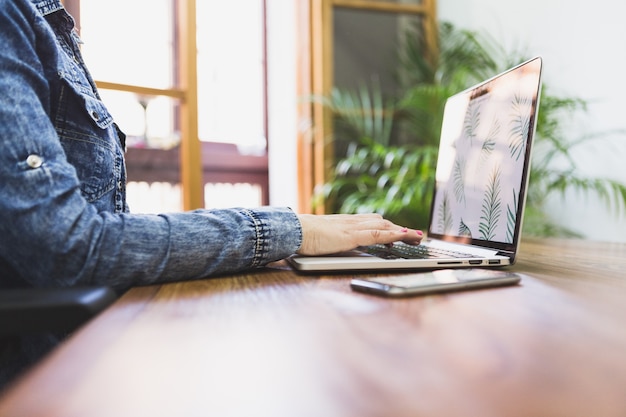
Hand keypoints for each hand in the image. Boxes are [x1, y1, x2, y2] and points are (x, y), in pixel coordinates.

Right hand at [296, 213, 422, 255]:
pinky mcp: (351, 236)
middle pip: (381, 222)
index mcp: (343, 222)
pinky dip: (393, 234)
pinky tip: (405, 236)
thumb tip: (330, 242)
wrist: (293, 231)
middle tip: (414, 235)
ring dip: (402, 230)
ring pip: (383, 226)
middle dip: (398, 228)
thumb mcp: (319, 237)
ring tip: (417, 236)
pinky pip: (377, 234)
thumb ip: (329, 239)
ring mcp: (352, 228)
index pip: (370, 221)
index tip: (398, 229)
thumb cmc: (301, 235)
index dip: (386, 226)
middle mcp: (351, 221)